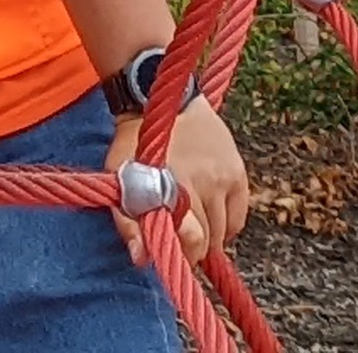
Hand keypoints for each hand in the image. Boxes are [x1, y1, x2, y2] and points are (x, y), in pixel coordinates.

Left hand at [117, 90, 249, 267]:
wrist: (162, 98)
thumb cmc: (136, 142)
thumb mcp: (119, 176)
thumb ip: (127, 221)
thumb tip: (140, 258)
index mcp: (172, 187)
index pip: (192, 240)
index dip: (184, 256)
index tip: (174, 256)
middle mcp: (202, 183)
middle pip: (209, 241)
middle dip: (194, 248)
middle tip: (180, 241)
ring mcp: (223, 177)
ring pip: (224, 233)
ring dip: (210, 237)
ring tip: (193, 225)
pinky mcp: (238, 171)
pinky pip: (238, 217)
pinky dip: (227, 226)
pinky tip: (210, 217)